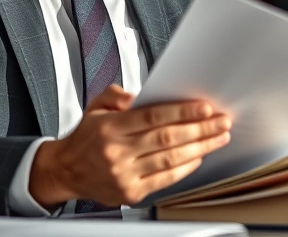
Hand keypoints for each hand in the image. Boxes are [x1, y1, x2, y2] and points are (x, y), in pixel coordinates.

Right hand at [28, 85, 231, 208]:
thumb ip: (116, 94)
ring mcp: (124, 174)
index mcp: (110, 127)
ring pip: (170, 159)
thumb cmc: (86, 138)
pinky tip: (198, 157)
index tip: (204, 108)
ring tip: (218, 138)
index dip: (182, 111)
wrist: (66, 171)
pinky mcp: (130, 192)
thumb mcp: (95, 106)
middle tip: (220, 121)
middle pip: (167, 138)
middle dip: (200, 129)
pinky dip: (185, 168)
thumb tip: (140, 95)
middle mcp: (117, 151)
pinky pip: (164, 179)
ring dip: (199, 147)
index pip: (153, 116)